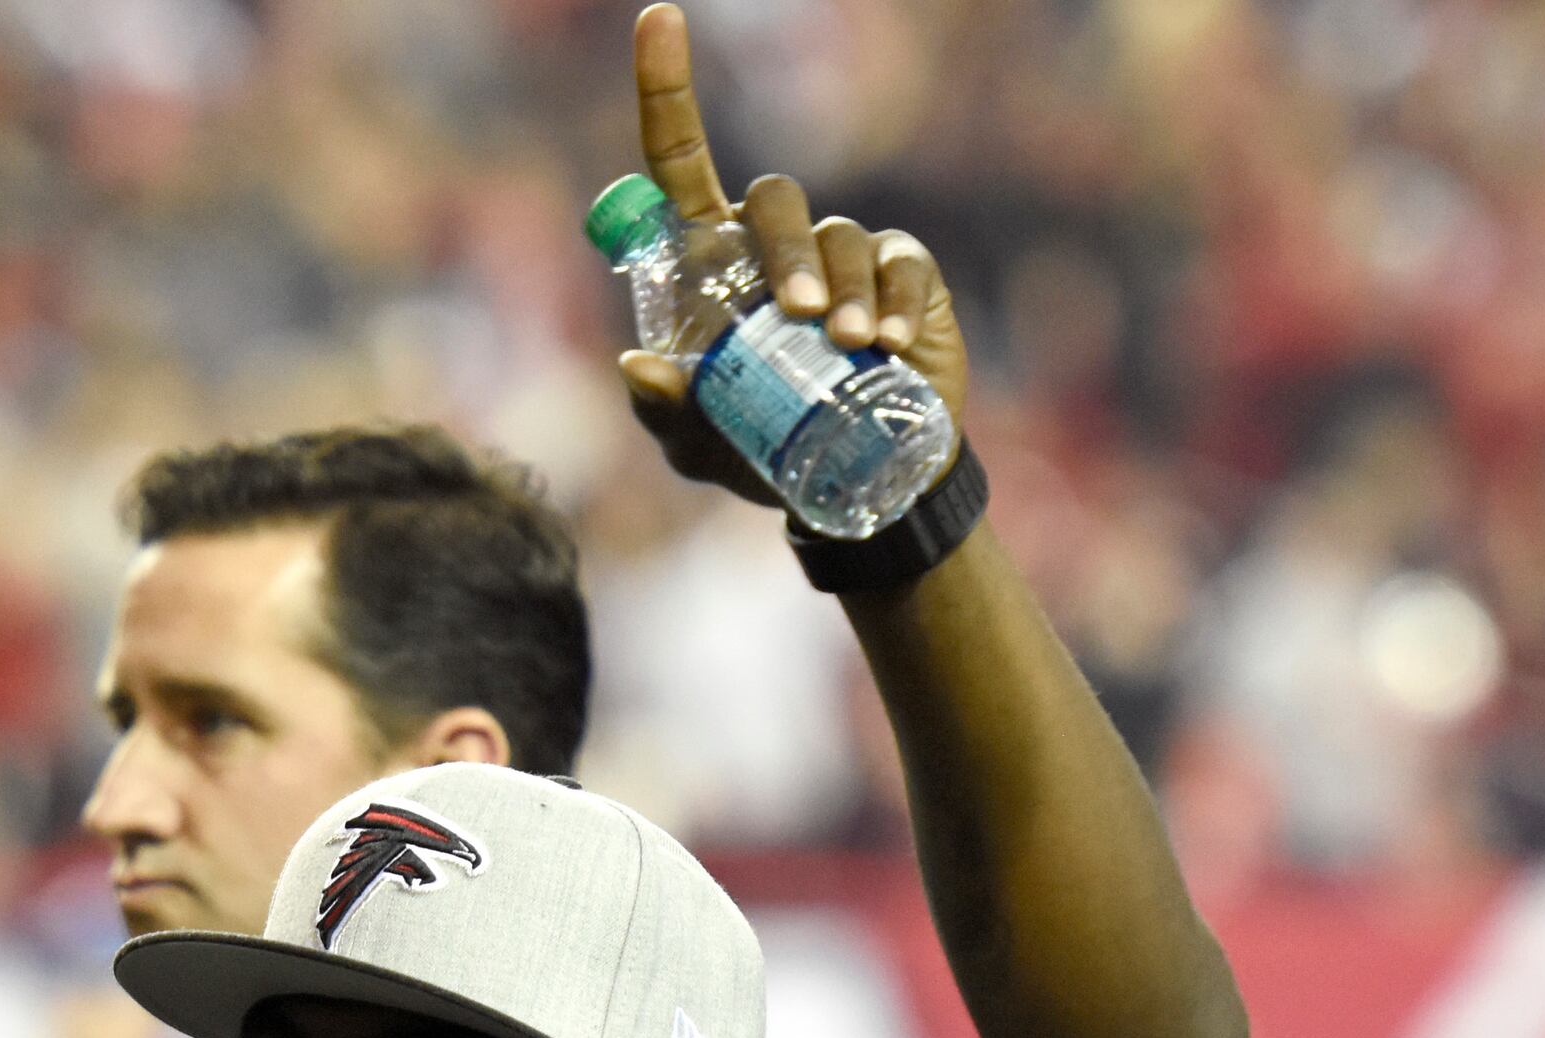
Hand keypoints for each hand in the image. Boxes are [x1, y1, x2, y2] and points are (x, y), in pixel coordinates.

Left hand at [615, 2, 970, 503]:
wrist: (857, 484)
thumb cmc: (762, 448)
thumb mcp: (698, 442)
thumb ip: (664, 411)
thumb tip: (638, 364)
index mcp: (711, 259)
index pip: (680, 158)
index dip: (666, 87)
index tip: (658, 18)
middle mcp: (774, 242)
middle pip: (772, 199)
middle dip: (782, 251)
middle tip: (796, 316)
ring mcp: (845, 253)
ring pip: (837, 234)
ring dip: (843, 288)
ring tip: (850, 347)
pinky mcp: (906, 274)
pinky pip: (899, 264)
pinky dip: (895, 302)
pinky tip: (892, 346)